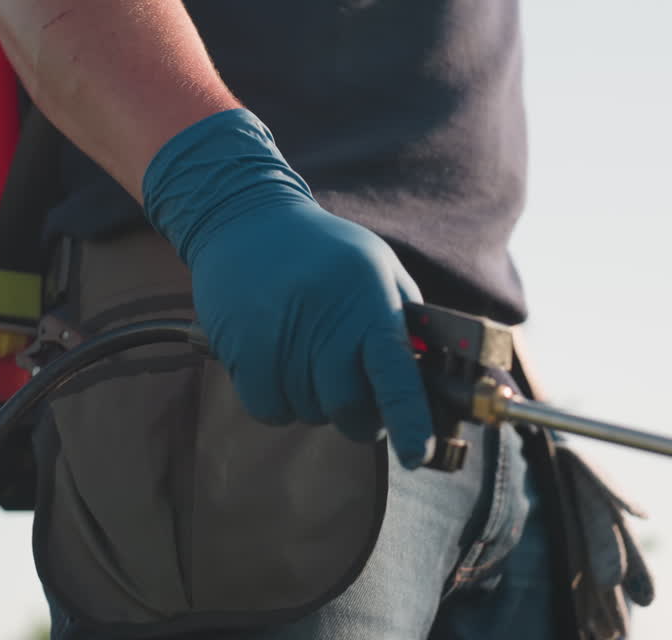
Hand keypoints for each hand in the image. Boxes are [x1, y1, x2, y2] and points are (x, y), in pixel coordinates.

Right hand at [143, 109, 433, 467]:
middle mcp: (325, 318)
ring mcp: (279, 335)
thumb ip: (404, 323)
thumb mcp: (377, 269)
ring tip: (306, 358)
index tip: (416, 454)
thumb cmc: (323, 251)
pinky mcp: (241, 347)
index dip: (408, 420)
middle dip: (358, 416)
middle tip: (355, 398)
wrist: (246, 218)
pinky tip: (277, 367)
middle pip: (348, 406)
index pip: (395, 373)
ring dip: (313, 401)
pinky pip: (268, 408)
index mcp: (369, 299)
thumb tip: (430, 385)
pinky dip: (277, 402)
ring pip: (306, 412)